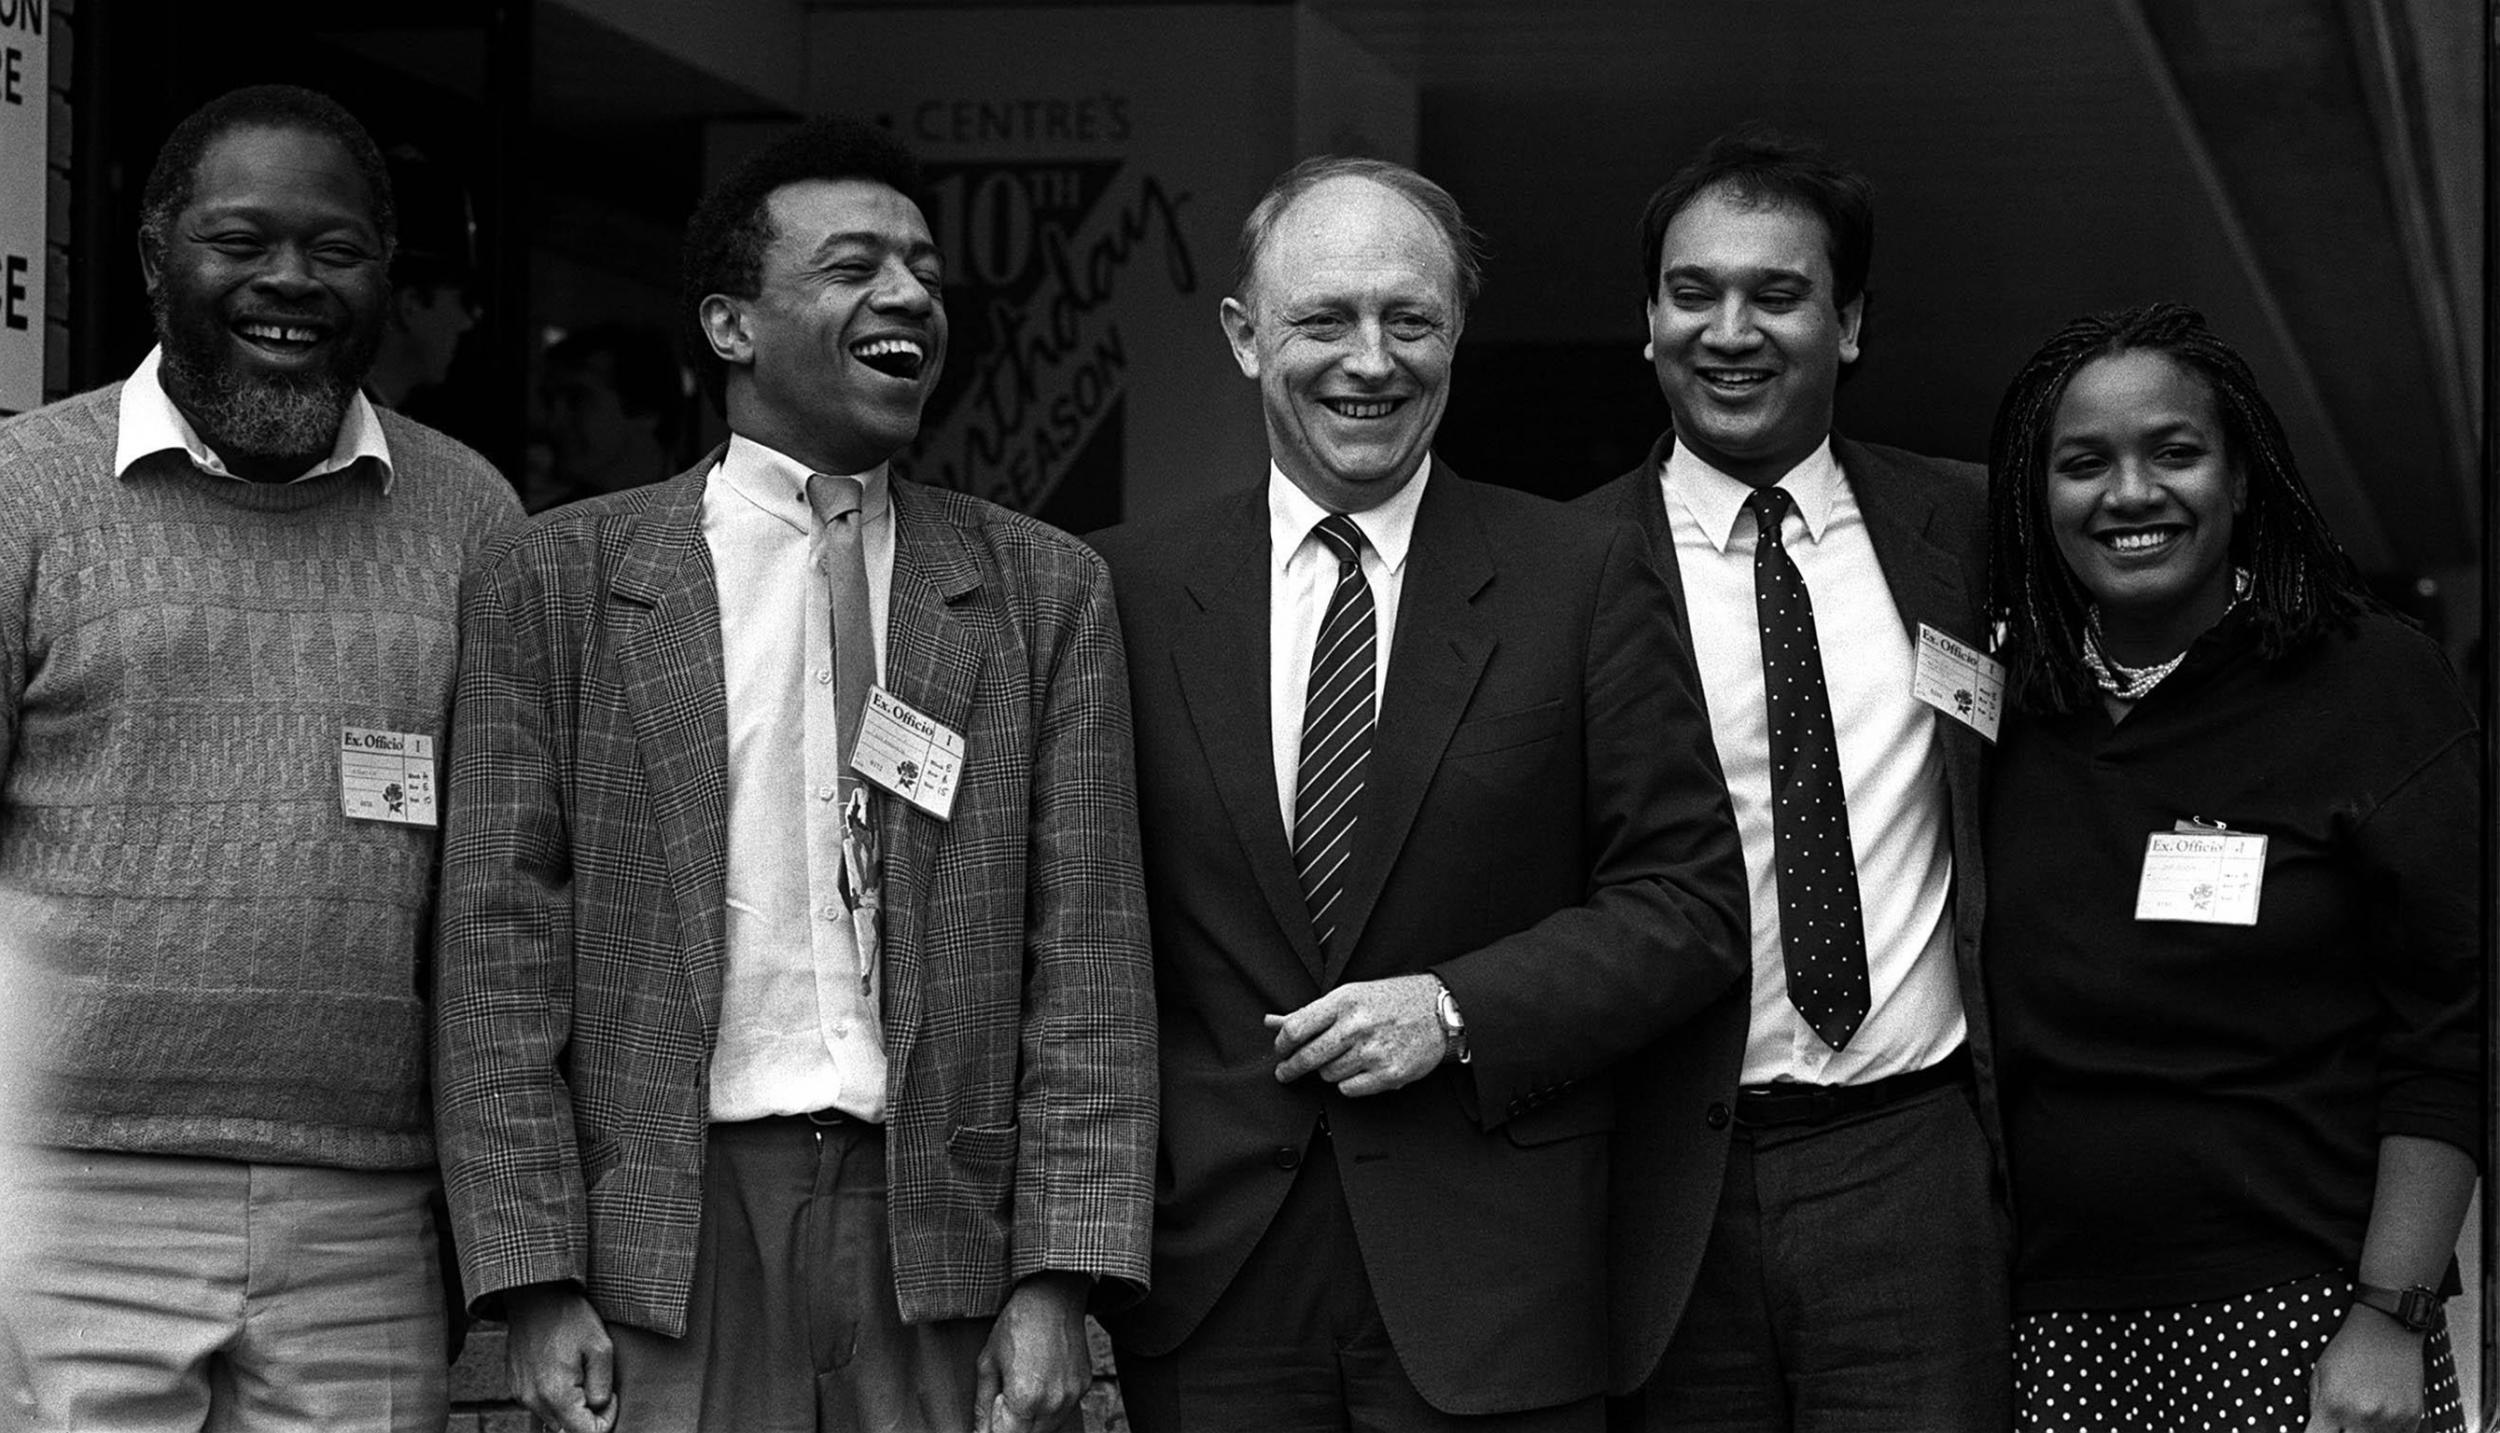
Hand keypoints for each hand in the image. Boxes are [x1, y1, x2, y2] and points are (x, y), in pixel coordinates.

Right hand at [504, 1282, 615, 1432]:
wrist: (535, 1296)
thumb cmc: (571, 1318)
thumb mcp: (601, 1348)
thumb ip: (602, 1387)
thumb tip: (600, 1409)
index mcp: (555, 1393)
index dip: (605, 1422)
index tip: (610, 1397)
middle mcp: (533, 1400)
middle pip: (567, 1431)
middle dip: (588, 1417)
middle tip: (597, 1384)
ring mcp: (521, 1394)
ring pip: (553, 1420)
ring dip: (571, 1408)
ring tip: (580, 1375)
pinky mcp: (515, 1387)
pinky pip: (540, 1406)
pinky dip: (556, 1399)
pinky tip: (563, 1372)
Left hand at [973, 1271, 1091, 1432]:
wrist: (1052, 1296)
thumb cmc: (1017, 1324)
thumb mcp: (988, 1362)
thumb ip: (983, 1404)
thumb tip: (979, 1431)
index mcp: (1025, 1398)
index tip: (986, 1425)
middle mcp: (1053, 1403)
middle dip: (1010, 1429)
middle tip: (999, 1406)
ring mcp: (1072, 1396)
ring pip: (1048, 1429)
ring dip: (1030, 1422)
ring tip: (1018, 1394)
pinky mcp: (1083, 1386)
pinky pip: (1063, 1411)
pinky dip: (1048, 1409)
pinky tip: (1037, 1386)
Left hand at [1267, 974, 1445, 1095]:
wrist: (1441, 1011)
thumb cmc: (1394, 1000)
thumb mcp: (1352, 995)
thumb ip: (1311, 1012)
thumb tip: (1273, 1022)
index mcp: (1344, 1001)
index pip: (1296, 1029)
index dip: (1281, 1045)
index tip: (1280, 1051)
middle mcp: (1357, 1026)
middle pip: (1307, 1057)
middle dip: (1291, 1068)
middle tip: (1287, 1072)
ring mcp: (1373, 1052)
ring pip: (1327, 1075)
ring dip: (1328, 1071)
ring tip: (1343, 1058)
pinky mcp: (1388, 1074)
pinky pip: (1349, 1089)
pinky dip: (1349, 1083)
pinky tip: (1359, 1069)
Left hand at [2305, 1306, 2424, 1432]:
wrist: (2387, 1330)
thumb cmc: (2348, 1350)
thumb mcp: (2320, 1373)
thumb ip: (2316, 1407)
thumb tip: (2316, 1428)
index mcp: (2334, 1405)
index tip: (2320, 1430)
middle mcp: (2363, 1416)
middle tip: (2342, 1423)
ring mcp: (2391, 1419)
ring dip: (2366, 1432)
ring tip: (2361, 1418)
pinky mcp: (2413, 1418)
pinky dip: (2388, 1432)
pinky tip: (2381, 1419)